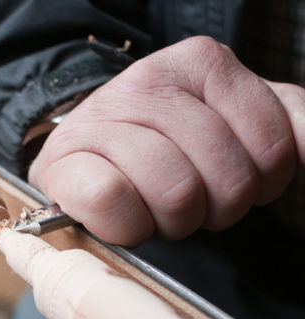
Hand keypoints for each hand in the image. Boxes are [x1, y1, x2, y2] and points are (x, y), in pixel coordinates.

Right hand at [28, 36, 304, 245]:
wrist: (78, 160)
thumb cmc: (157, 150)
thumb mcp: (227, 125)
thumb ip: (280, 125)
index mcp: (201, 64)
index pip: (273, 146)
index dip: (259, 186)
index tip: (227, 185)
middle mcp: (149, 80)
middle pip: (227, 178)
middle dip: (214, 211)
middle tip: (189, 205)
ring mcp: (103, 118)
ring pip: (175, 192)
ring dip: (171, 223)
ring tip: (154, 212)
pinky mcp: (65, 161)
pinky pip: (115, 201)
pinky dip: (127, 226)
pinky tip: (122, 219)